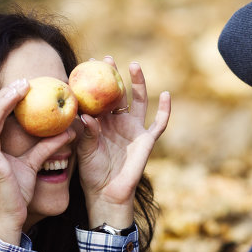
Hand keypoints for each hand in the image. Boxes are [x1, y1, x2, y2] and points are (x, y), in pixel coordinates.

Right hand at [0, 80, 74, 243]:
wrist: (11, 216)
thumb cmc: (18, 193)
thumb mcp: (34, 164)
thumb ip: (47, 147)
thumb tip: (67, 131)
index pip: (0, 114)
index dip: (11, 98)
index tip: (29, 86)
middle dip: (8, 93)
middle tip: (27, 81)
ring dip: (4, 98)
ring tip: (21, 86)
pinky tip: (11, 102)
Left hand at [75, 58, 171, 228]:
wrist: (107, 193)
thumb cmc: (91, 172)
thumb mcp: (85, 151)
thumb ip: (87, 133)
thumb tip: (86, 115)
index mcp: (101, 121)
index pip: (98, 96)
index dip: (94, 81)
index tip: (88, 63)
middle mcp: (118, 121)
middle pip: (118, 93)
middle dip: (114, 76)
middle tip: (107, 59)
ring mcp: (134, 129)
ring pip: (139, 101)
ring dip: (138, 83)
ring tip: (134, 65)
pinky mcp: (147, 140)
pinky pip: (158, 123)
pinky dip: (164, 110)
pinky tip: (166, 95)